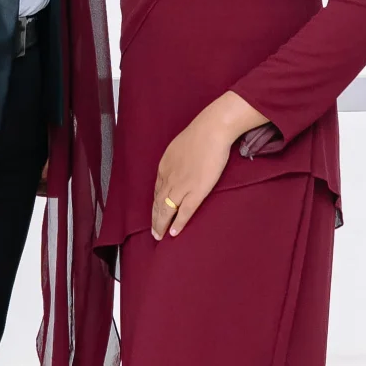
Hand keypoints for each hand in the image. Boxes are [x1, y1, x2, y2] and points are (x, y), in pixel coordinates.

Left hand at [151, 91, 265, 238]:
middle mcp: (169, 178)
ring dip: (161, 224)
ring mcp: (181, 186)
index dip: (156, 203)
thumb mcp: (179, 147)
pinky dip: (179, 223)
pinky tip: (174, 232)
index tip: (156, 212)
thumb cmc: (200, 135)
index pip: (158, 190)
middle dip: (155, 218)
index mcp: (165, 167)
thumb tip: (181, 164)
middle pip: (158, 203)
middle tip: (154, 232)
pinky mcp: (196, 191)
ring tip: (160, 236)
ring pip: (167, 210)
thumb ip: (177, 159)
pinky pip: (184, 211)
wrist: (211, 130)